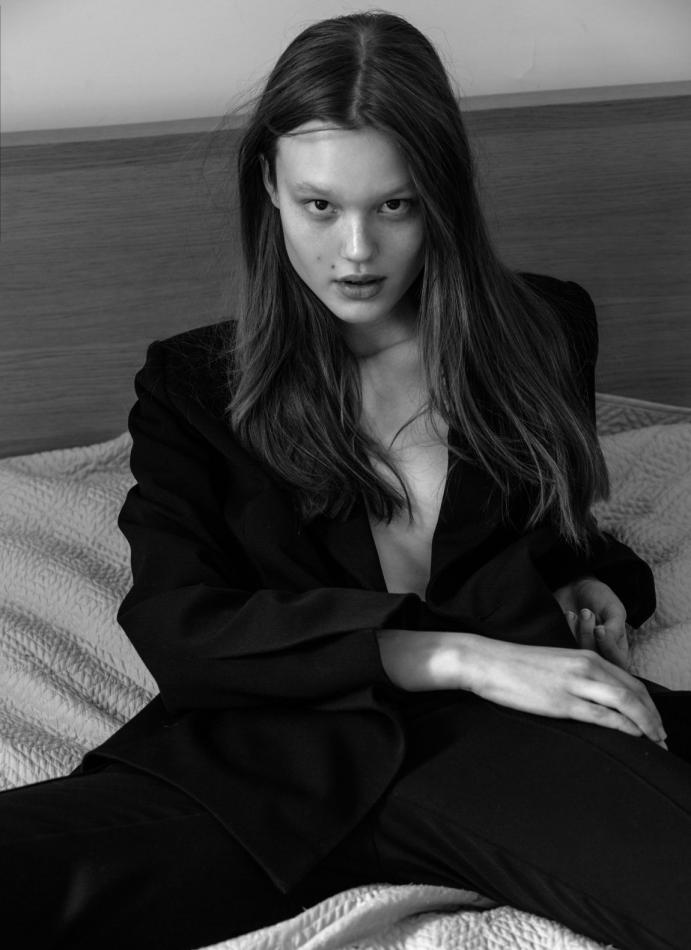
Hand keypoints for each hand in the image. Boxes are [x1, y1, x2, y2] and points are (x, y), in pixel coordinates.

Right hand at [377, 629, 666, 748]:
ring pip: (625, 702)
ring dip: (646, 724)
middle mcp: (586, 666)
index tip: (655, 722)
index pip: (630, 680)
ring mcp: (575, 683)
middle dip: (653, 716)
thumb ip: (578, 675)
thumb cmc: (517, 666)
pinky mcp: (562, 701)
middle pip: (634, 692)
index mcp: (585, 656)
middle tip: (663, 738)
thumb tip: (595, 696)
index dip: (648, 703)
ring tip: (655, 743)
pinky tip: (635, 736)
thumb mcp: (555, 665)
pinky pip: (603, 715)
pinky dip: (625, 726)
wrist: (487, 661)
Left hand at [553, 575, 628, 668]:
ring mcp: (580, 652)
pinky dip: (565, 629)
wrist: (577, 589)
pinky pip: (562, 647)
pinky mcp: (564, 646)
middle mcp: (600, 656)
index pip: (617, 664)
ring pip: (576, 653)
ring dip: (576, 630)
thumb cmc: (600, 600)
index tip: (599, 629)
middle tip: (586, 612)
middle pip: (593, 659)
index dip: (607, 648)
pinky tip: (569, 615)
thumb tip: (604, 639)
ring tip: (579, 612)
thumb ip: (614, 629)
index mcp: (617, 651)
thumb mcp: (614, 611)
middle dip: (587, 634)